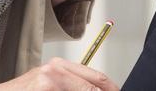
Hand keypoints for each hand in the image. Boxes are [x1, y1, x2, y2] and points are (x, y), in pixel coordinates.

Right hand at [0, 57, 118, 90]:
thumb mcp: (49, 84)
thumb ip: (73, 85)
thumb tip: (98, 89)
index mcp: (60, 66)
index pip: (98, 78)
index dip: (112, 89)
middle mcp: (57, 70)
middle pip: (96, 85)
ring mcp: (50, 81)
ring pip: (86, 90)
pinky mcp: (44, 90)